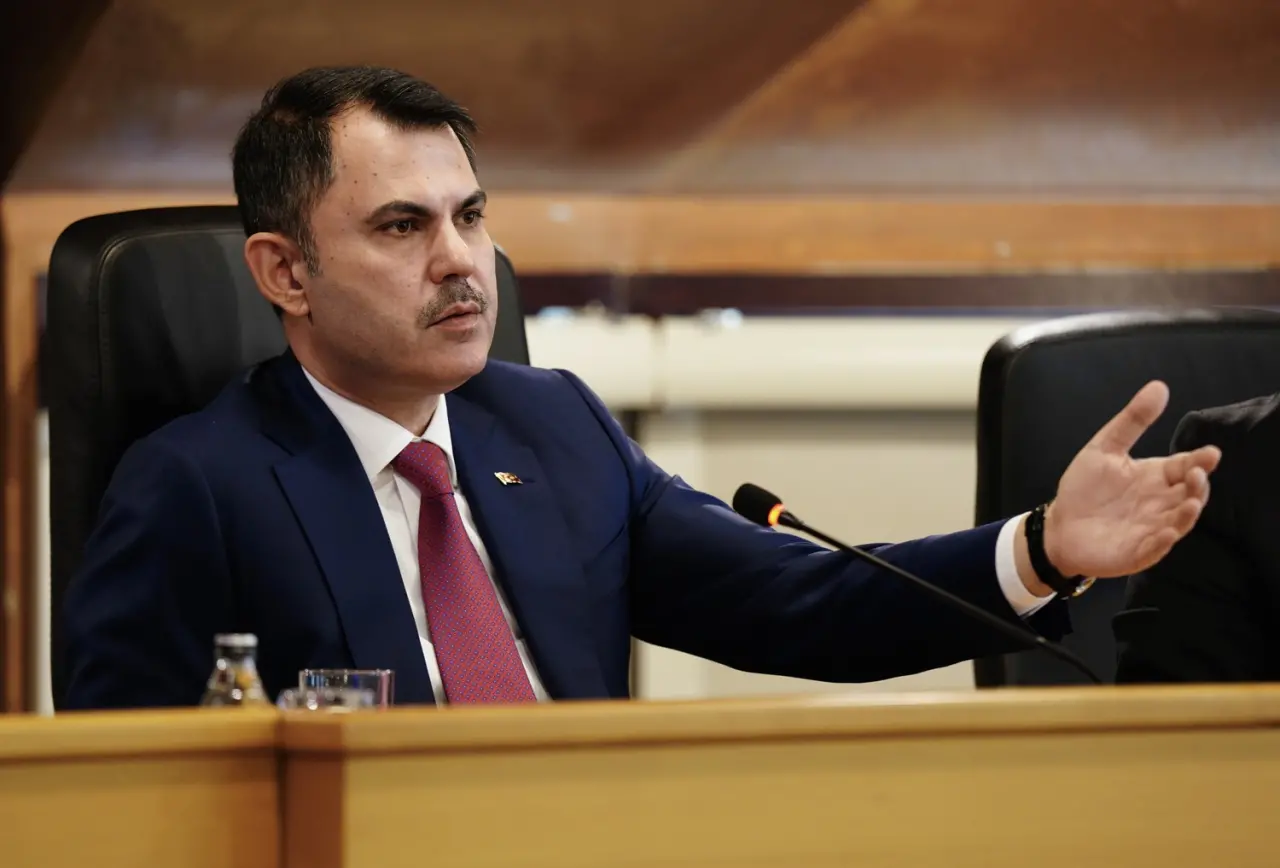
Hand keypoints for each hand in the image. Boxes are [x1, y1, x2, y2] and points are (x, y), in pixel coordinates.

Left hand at [1023, 381, 1220, 589]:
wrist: (1059, 525)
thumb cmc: (1085, 488)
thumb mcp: (1105, 448)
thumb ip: (1132, 421)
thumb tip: (1159, 386)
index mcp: (1157, 477)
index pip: (1186, 466)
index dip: (1200, 461)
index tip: (1210, 454)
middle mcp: (1161, 502)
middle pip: (1190, 494)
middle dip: (1198, 486)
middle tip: (1197, 474)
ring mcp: (1153, 528)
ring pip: (1180, 522)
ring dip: (1187, 514)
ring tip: (1190, 503)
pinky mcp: (1138, 551)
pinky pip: (1156, 548)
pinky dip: (1162, 541)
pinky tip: (1165, 533)